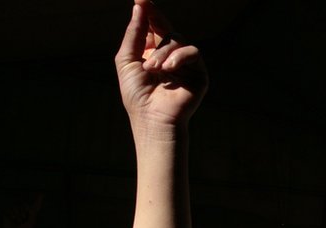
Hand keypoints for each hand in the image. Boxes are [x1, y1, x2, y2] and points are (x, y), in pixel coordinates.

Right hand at [3, 194, 42, 227]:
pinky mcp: (8, 213)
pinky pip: (10, 209)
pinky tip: (13, 220)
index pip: (36, 206)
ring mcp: (16, 212)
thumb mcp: (31, 224)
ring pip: (17, 207)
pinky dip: (12, 215)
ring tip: (18, 221)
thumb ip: (33, 215)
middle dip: (24, 212)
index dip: (39, 200)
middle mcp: (24, 212)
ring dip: (18, 215)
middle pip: (24, 205)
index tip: (42, 193)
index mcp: (31, 215)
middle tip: (23, 219)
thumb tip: (31, 208)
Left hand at [115, 0, 207, 131]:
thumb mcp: (127, 60)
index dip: (147, 12)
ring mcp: (185, 64)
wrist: (152, 119)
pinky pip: (192, 52)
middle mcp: (169, 56)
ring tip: (152, 69)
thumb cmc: (137, 94)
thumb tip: (139, 8)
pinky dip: (179, 57)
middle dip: (156, 17)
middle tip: (145, 4)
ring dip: (163, 52)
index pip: (151, 27)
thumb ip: (134, 34)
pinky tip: (168, 69)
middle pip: (166, 27)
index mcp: (151, 52)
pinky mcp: (198, 72)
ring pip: (177, 40)